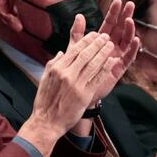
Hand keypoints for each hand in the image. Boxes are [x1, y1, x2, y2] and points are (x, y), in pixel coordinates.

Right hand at [18, 31, 113, 156]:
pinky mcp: (84, 95)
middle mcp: (67, 74)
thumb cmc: (45, 101)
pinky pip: (97, 79)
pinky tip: (111, 61)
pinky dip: (105, 69)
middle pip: (85, 54)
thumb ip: (53, 64)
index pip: (74, 50)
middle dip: (97, 43)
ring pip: (93, 64)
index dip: (86, 41)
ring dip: (103, 53)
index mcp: (57, 68)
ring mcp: (76, 84)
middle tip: (105, 36)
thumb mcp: (44, 78)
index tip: (94, 34)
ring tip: (110, 45)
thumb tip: (60, 53)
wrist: (47, 122)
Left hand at [68, 1, 139, 102]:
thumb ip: (77, 33)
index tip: (118, 1)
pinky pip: (128, 57)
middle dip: (125, 17)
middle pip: (120, 29)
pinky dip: (133, 49)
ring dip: (129, 31)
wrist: (76, 89)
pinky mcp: (118, 68)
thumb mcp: (75, 48)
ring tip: (130, 21)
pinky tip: (136, 39)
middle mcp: (110, 47)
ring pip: (126, 41)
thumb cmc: (76, 68)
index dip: (114, 13)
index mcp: (100, 41)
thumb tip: (79, 15)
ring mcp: (116, 57)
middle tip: (130, 5)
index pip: (109, 24)